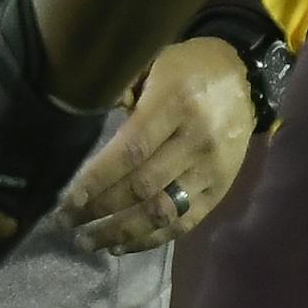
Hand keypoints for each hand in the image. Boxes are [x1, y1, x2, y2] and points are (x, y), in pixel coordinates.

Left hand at [61, 37, 253, 253]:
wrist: (243, 79)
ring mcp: (212, 170)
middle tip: (65, 222)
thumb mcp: (150, 62)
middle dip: (100, 209)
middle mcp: (196, 142)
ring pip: (164, 211)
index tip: (68, 198)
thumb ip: (120, 90)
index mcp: (174, 105)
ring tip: (89, 242)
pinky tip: (123, 245)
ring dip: (123, 232)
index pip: (131, 151)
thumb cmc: (184, 67)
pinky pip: (186, 221)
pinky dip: (153, 238)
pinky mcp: (221, 189)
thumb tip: (84, 118)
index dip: (98, 179)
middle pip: (143, 186)